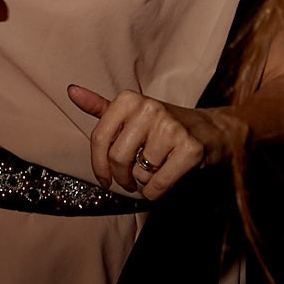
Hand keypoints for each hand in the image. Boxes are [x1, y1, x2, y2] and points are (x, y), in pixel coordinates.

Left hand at [67, 84, 237, 200]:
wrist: (212, 130)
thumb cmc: (163, 125)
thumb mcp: (131, 113)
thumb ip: (101, 107)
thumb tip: (71, 91)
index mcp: (129, 99)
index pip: (99, 138)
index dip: (98, 165)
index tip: (104, 179)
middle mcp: (149, 108)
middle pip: (117, 158)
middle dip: (122, 178)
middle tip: (129, 182)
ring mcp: (171, 127)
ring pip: (139, 172)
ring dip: (143, 183)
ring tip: (152, 174)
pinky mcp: (190, 148)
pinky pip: (159, 183)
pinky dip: (156, 192)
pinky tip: (161, 185)